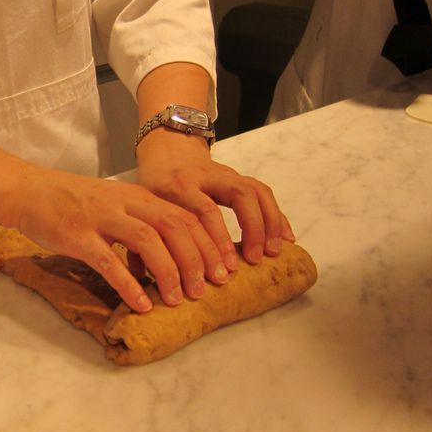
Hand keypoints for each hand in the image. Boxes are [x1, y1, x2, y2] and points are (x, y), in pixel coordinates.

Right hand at [0, 165, 229, 313]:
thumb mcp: (114, 203)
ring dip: (168, 272)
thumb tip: (172, 257)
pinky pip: (109, 261)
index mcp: (139, 195)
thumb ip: (141, 222)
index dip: (208, 245)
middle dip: (196, 260)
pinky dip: (129, 284)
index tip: (221, 272)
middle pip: (174, 226)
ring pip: (148, 240)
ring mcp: (101, 217)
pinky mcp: (77, 235)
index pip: (185, 216)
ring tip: (177, 299)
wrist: (28, 190)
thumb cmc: (72, 201)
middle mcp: (125, 202)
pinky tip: (141, 304)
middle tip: (206, 289)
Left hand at [135, 128, 294, 271]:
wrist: (167, 151)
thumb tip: (154, 280)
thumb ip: (151, 237)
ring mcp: (226, 174)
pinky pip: (263, 193)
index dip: (217, 241)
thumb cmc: (154, 187)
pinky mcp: (239, 178)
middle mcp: (206, 176)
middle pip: (239, 194)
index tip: (224, 269)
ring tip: (273, 252)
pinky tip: (285, 238)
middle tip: (254, 260)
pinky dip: (277, 216)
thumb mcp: (146, 207)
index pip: (204, 210)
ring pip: (255, 191)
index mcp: (178, 185)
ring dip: (269, 222)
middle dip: (251, 228)